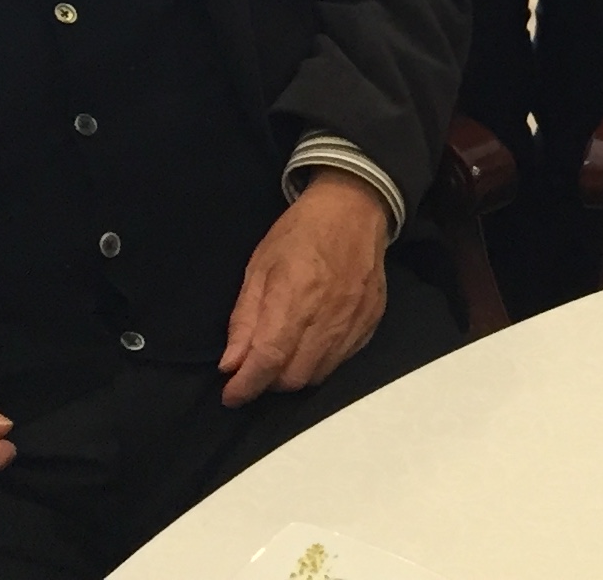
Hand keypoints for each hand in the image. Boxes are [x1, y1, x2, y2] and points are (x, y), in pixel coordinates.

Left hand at [219, 168, 390, 405]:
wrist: (354, 207)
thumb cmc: (299, 232)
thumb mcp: (259, 267)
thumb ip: (244, 319)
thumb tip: (231, 364)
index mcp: (295, 295)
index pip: (268, 359)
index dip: (246, 385)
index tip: (231, 395)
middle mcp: (328, 314)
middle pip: (294, 377)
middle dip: (268, 381)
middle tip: (257, 366)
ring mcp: (354, 320)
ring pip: (319, 375)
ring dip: (295, 374)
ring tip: (284, 355)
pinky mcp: (371, 321)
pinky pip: (342, 360)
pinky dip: (321, 362)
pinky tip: (311, 345)